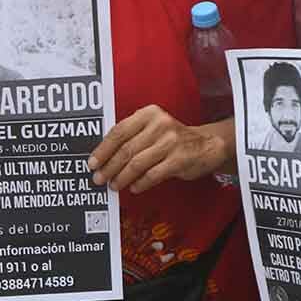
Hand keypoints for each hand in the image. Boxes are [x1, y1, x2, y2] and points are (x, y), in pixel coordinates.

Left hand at [87, 105, 227, 194]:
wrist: (208, 144)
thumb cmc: (173, 138)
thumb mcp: (153, 127)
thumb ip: (132, 135)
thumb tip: (104, 156)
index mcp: (149, 113)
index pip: (119, 131)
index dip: (103, 149)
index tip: (92, 163)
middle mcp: (159, 124)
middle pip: (126, 149)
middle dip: (109, 167)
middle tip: (99, 178)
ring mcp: (171, 142)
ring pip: (137, 163)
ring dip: (121, 177)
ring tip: (114, 185)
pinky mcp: (180, 159)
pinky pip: (153, 174)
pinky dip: (140, 183)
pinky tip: (134, 187)